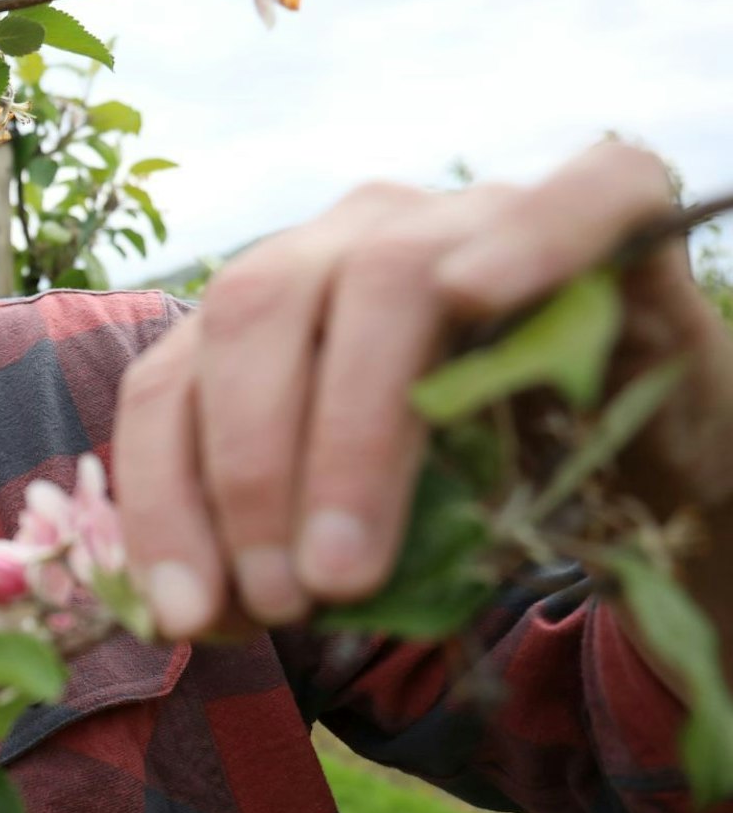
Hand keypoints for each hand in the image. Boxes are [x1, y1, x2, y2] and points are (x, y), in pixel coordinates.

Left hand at [113, 141, 732, 637]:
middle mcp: (350, 239)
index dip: (161, 497)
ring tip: (347, 568)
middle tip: (284, 598)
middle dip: (249, 471)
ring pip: (383, 277)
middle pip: (254, 314)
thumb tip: (182, 616)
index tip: (184, 614)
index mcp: (268, 309)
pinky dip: (520, 241)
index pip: (173, 381)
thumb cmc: (485, 499)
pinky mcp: (605, 208)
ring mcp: (469, 211)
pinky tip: (478, 293)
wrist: (650, 470)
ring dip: (352, 431)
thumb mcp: (359, 535)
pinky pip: (567, 196)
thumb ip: (271, 556)